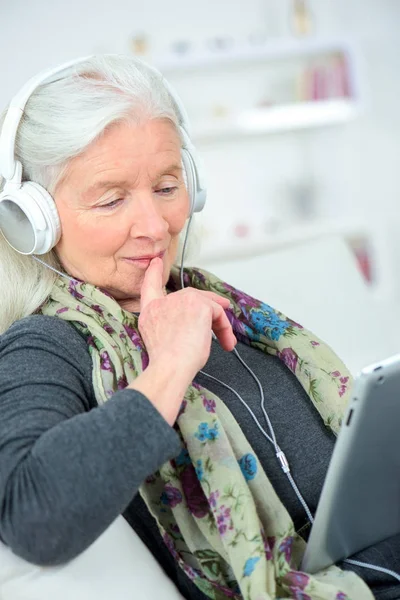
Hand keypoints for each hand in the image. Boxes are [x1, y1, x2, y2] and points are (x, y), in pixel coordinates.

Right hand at [138, 257, 235, 379]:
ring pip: (206, 305)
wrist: (170, 366)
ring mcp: (181, 300)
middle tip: (223, 310)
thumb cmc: (167, 362)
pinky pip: (218, 313)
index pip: (149, 286)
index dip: (152, 273)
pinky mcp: (199, 304)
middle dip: (208, 303)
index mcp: (150, 311)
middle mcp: (163, 302)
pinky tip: (226, 343)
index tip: (156, 261)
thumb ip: (169, 326)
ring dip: (219, 323)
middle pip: (190, 296)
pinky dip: (225, 328)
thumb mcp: (160, 340)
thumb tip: (189, 326)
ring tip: (226, 340)